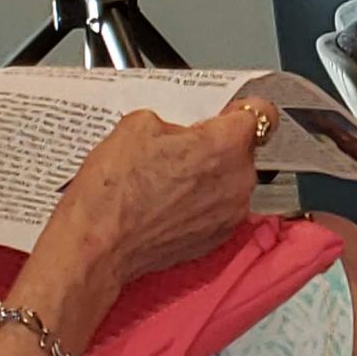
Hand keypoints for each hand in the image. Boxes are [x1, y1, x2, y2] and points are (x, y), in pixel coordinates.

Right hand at [18, 104, 271, 353]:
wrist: (95, 247)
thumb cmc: (114, 191)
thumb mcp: (137, 124)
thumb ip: (173, 120)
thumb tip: (177, 131)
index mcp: (227, 145)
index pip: (261, 112)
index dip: (239, 108)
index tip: (225, 111)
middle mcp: (239, 180)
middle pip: (242, 149)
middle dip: (216, 145)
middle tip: (179, 148)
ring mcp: (230, 214)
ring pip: (230, 180)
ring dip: (209, 176)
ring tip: (167, 180)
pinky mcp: (215, 239)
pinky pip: (217, 209)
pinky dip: (200, 204)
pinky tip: (167, 204)